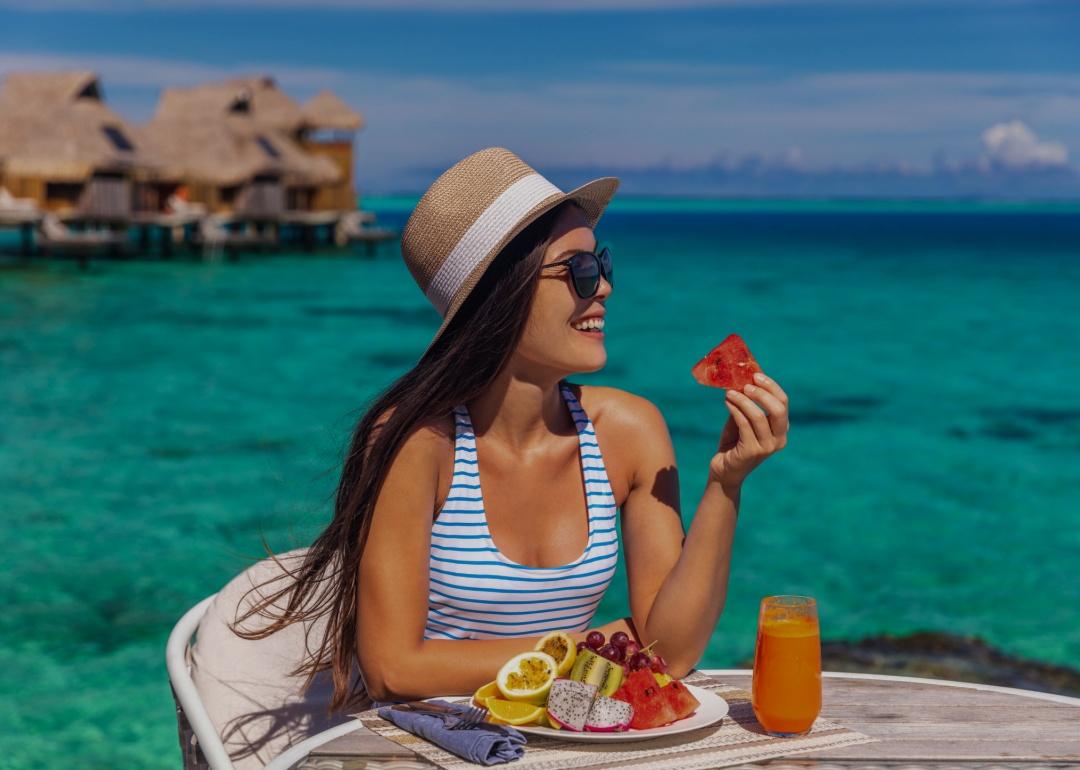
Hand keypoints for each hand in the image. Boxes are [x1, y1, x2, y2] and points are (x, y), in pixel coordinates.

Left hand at [709, 372, 788, 487]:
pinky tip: (727, 402)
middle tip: (745, 385)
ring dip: (742, 400)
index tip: (755, 375)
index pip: (783, 402)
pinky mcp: (752, 452)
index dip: (771, 386)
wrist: (725, 470)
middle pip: (778, 409)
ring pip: (759, 416)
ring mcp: (767, 447)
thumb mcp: (743, 420)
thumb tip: (741, 380)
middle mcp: (779, 439)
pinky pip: (744, 424)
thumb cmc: (734, 442)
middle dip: (762, 393)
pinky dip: (735, 410)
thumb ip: (746, 404)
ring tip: (729, 392)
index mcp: (781, 429)